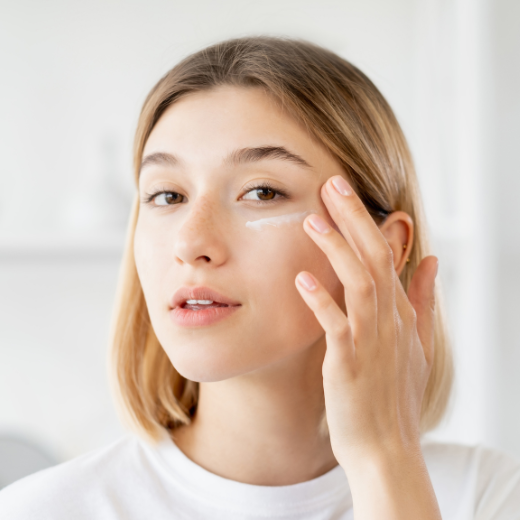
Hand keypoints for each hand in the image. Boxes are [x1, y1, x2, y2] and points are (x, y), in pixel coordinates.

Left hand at [295, 175, 440, 518]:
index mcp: (400, 314)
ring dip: (337, 250)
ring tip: (313, 219)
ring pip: (359, 283)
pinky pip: (337, 327)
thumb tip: (432, 260)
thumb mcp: (419, 345)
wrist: (386, 448)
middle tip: (332, 183)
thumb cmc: (396, 396)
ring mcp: (371, 342)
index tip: (345, 193)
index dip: (366, 222)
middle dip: (354, 219)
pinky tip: (302, 278)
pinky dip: (321, 301)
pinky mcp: (349, 364)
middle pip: (375, 258)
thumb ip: (424, 300)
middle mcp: (389, 321)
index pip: (386, 256)